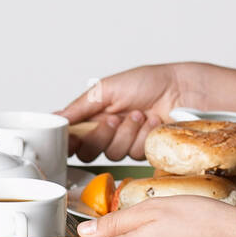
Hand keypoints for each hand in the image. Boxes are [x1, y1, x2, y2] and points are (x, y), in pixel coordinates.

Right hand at [55, 62, 207, 162]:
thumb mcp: (106, 89)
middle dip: (102, 135)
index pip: (72, 137)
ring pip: (113, 153)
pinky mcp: (144, 150)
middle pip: (88, 152)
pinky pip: (135, 154)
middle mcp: (107, 132)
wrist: (181, 90)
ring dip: (127, 132)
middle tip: (115, 118)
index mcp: (94, 115)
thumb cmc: (148, 82)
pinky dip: (144, 136)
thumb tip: (54, 117)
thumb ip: (79, 107)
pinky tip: (152, 122)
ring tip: (140, 114)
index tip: (72, 138)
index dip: (70, 142)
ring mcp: (126, 142)